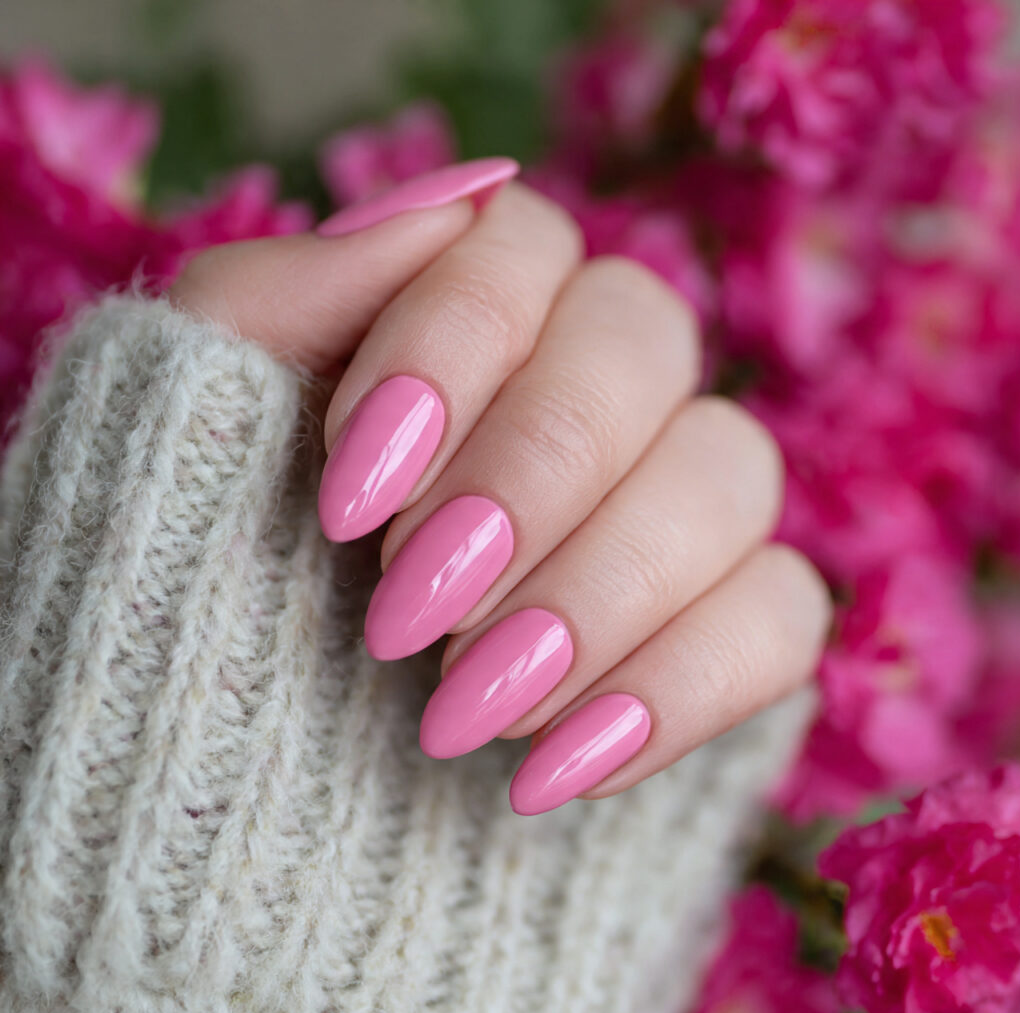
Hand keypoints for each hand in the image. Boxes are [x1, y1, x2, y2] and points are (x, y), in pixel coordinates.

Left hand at [168, 159, 830, 814]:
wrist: (239, 755)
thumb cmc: (202, 573)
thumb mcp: (198, 426)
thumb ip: (288, 289)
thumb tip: (460, 196)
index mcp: (473, 317)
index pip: (522, 252)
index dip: (447, 356)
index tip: (347, 503)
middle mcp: (590, 391)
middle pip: (643, 348)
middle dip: (529, 479)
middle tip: (407, 614)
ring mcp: (667, 505)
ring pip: (731, 477)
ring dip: (600, 594)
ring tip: (466, 711)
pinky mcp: (716, 622)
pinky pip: (778, 618)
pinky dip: (680, 690)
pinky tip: (556, 767)